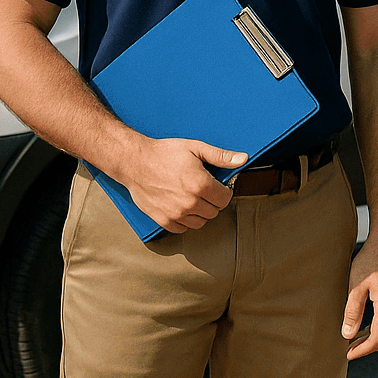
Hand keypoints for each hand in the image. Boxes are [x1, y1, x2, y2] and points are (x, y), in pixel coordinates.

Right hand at [119, 137, 245, 232]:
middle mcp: (190, 202)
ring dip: (200, 212)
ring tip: (192, 197)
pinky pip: (183, 229)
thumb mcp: (195, 148)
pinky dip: (185, 220)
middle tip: (202, 189)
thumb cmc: (164, 153)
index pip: (225, 199)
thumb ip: (221, 156)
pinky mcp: (163, 220)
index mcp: (200, 184)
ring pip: (201, 222)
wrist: (135, 162)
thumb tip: (242, 159)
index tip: (216, 186)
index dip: (223, 191)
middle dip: (212, 201)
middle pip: (214, 212)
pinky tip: (181, 207)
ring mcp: (176, 213)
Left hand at [342, 235, 377, 358]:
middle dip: (369, 346)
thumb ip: (352, 311)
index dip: (363, 349)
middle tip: (351, 349)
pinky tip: (367, 324)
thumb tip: (348, 334)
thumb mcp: (356, 285)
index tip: (348, 354)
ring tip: (356, 339)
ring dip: (375, 337)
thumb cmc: (371, 260)